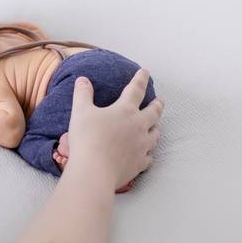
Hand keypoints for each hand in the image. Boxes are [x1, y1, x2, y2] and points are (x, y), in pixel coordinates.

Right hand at [65, 70, 163, 190]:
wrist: (95, 170)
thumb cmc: (87, 138)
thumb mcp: (81, 111)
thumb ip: (82, 94)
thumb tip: (82, 79)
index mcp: (125, 111)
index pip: (136, 90)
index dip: (140, 79)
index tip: (145, 72)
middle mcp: (138, 126)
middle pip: (153, 112)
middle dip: (157, 105)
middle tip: (160, 101)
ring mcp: (142, 146)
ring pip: (155, 134)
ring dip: (156, 128)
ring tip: (156, 126)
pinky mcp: (139, 163)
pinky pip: (149, 157)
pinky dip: (148, 153)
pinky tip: (146, 153)